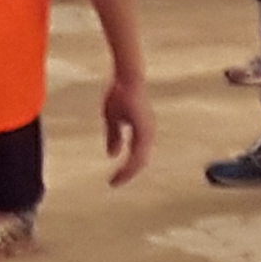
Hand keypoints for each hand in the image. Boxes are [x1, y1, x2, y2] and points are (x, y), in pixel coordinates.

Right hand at [99, 65, 151, 184]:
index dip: (126, 168)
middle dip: (127, 173)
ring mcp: (147, 131)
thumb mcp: (112, 118)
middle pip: (140, 161)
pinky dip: (129, 163)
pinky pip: (138, 153)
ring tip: (115, 181)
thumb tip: (112, 154)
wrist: (126, 78)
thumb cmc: (120, 93)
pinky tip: (121, 169)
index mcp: (142, 131)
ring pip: (140, 160)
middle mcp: (148, 133)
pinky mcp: (144, 130)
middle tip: (114, 183)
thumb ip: (114, 136)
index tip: (113, 178)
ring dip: (128, 172)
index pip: (137, 156)